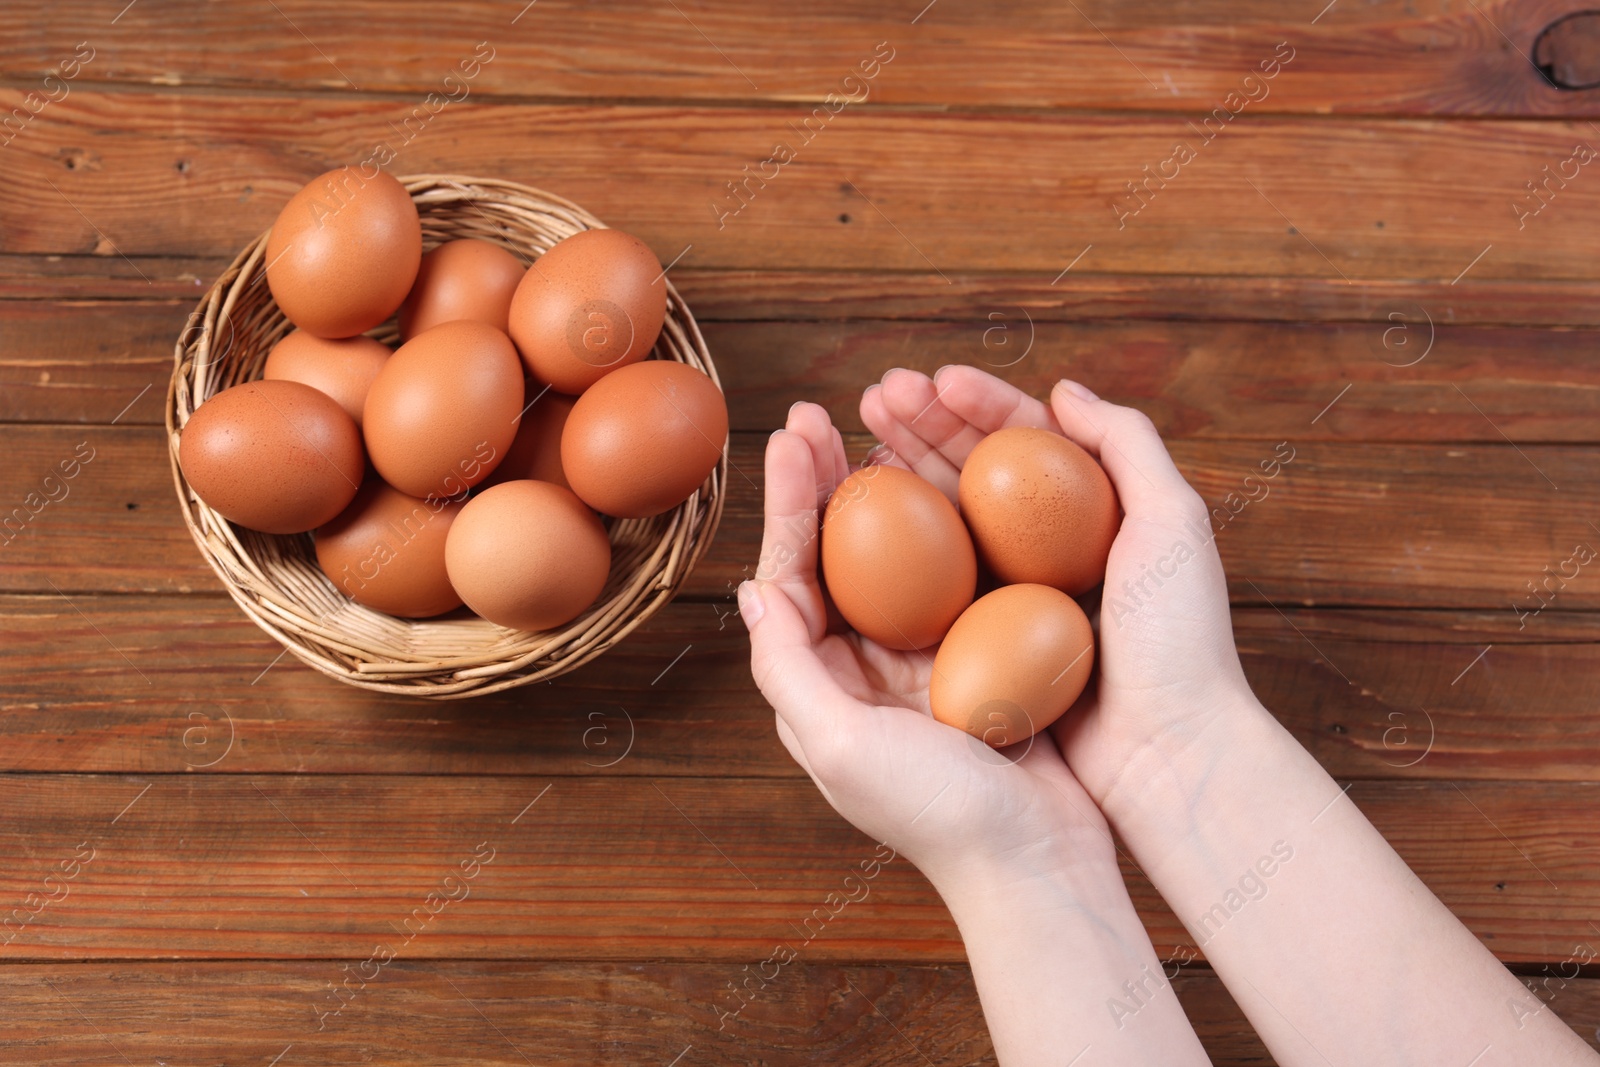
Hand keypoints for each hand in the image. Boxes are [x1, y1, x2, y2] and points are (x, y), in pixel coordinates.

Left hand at [739, 402, 1116, 890]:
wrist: (1040, 863)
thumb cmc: (939, 814)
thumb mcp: (840, 745)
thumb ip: (789, 669)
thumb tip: (751, 592)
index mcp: (821, 689)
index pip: (790, 579)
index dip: (787, 506)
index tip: (791, 436)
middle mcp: (861, 671)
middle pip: (833, 558)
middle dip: (818, 485)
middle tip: (816, 415)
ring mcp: (920, 661)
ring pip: (890, 558)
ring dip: (876, 493)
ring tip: (872, 427)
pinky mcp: (978, 658)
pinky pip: (952, 576)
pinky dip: (943, 525)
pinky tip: (949, 479)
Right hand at [859, 365, 1254, 822]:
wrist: (1166, 755)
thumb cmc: (1178, 642)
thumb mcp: (1171, 524)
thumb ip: (1128, 444)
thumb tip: (1062, 390)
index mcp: (1093, 515)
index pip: (1026, 439)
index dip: (978, 403)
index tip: (934, 379)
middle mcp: (1048, 552)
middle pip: (973, 470)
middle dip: (922, 425)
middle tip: (874, 396)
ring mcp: (1011, 599)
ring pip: (943, 520)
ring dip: (900, 472)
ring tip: (855, 437)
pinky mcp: (983, 648)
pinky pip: (930, 587)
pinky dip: (895, 550)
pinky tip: (863, 521)